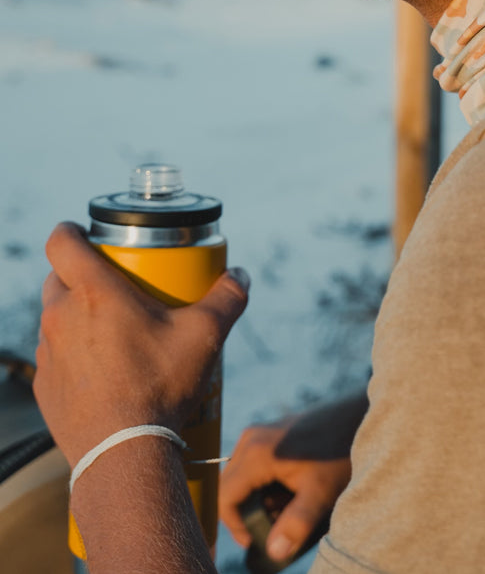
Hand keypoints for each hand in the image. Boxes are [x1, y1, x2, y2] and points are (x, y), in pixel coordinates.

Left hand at [34, 221, 248, 465]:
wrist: (123, 454)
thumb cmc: (160, 388)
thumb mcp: (205, 336)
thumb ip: (227, 298)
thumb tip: (240, 277)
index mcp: (94, 292)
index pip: (62, 242)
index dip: (70, 230)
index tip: (85, 232)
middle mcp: (61, 316)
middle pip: (58, 277)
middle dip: (80, 274)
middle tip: (115, 284)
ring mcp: (49, 353)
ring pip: (54, 317)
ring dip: (76, 315)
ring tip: (111, 329)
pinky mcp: (44, 386)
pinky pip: (55, 355)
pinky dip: (72, 353)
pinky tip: (102, 368)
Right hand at [220, 416, 353, 564]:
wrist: (357, 416)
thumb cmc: (339, 453)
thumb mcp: (320, 492)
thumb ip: (296, 524)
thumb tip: (274, 552)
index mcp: (256, 453)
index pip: (224, 498)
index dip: (235, 526)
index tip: (256, 540)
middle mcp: (251, 439)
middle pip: (229, 488)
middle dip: (246, 514)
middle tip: (274, 526)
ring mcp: (259, 433)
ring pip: (240, 478)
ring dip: (255, 500)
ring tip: (285, 508)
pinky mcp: (268, 432)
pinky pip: (251, 465)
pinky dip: (263, 485)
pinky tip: (289, 490)